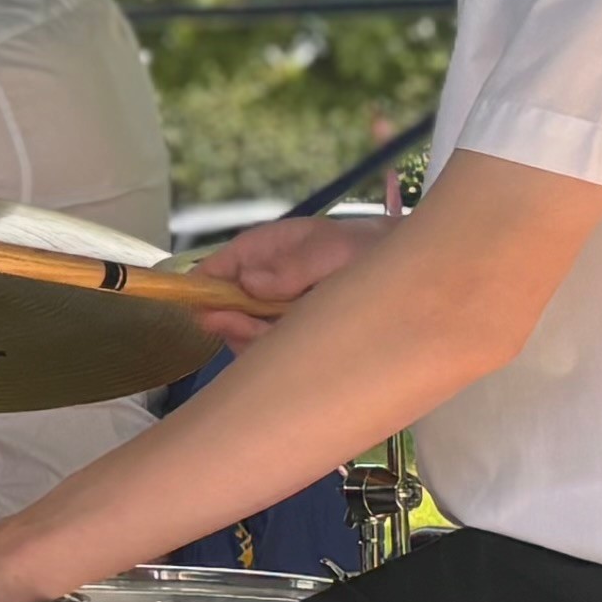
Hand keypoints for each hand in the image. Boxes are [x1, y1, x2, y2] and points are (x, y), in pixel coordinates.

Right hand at [188, 209, 374, 346]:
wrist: (398, 272)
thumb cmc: (362, 248)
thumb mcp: (331, 250)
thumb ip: (293, 266)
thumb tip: (249, 283)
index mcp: (260, 251)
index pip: (216, 268)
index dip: (203, 289)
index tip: (206, 311)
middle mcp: (258, 284)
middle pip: (224, 310)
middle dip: (236, 326)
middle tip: (260, 330)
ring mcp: (271, 311)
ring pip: (243, 335)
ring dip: (260, 341)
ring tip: (294, 330)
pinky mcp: (287, 334)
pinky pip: (267, 350)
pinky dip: (277, 353)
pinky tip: (301, 345)